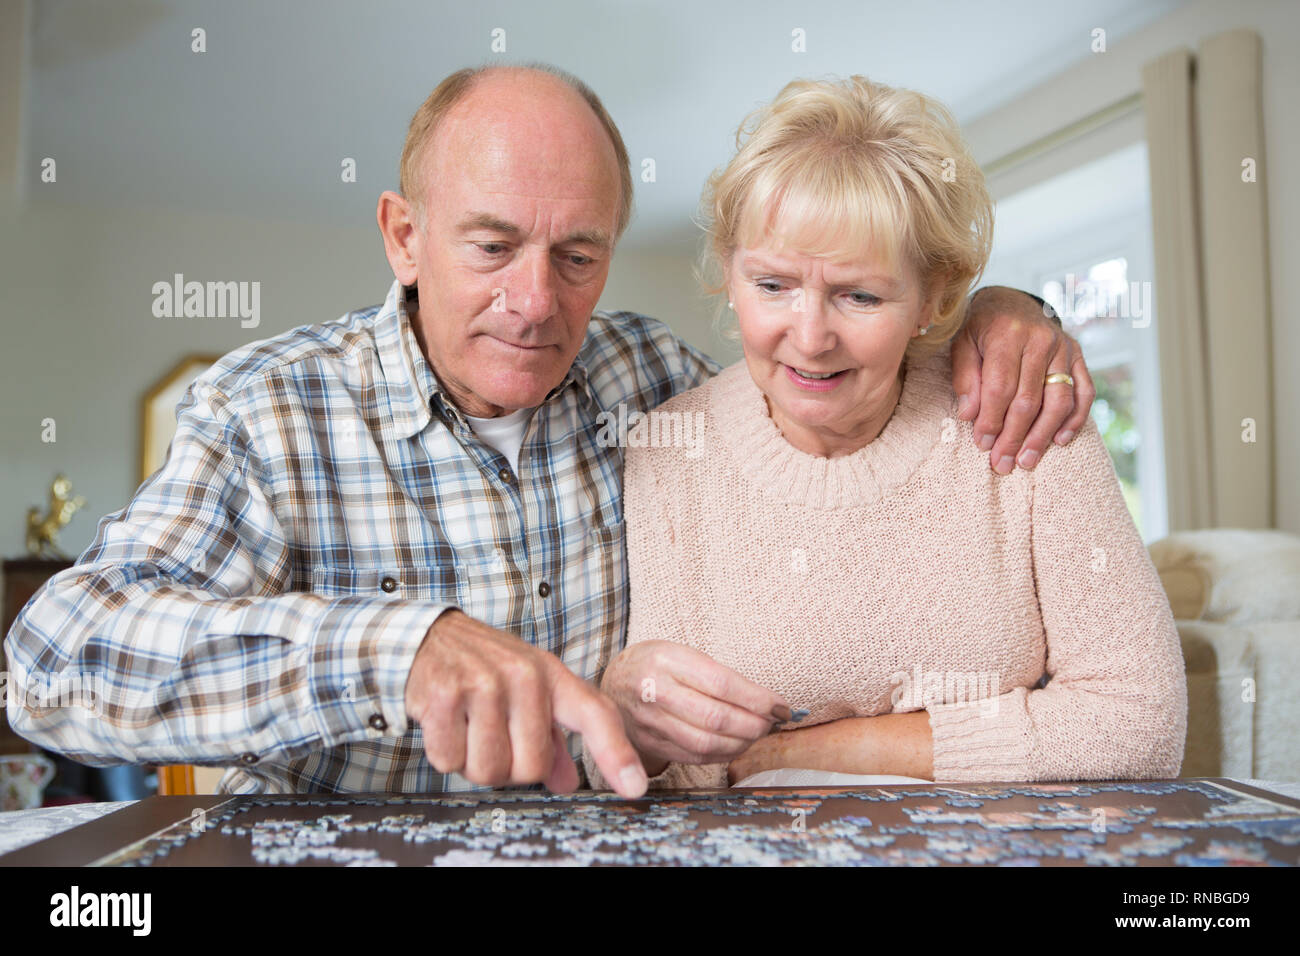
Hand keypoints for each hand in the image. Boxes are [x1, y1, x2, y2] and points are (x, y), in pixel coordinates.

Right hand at [404, 609, 647, 797]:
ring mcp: (484, 683)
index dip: (616, 754)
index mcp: (552, 676)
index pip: (595, 715)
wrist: (431, 637)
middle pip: (530, 768)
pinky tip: (445, 723)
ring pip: (488, 770)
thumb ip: (552, 739)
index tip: (635, 787)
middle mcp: (524, 676)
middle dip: (507, 768)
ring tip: (469, 729)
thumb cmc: (487, 669)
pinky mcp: (444, 694)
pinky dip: (443, 752)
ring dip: (472, 762)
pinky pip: (449, 759)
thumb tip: (569, 783)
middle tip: (493, 739)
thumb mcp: (530, 692)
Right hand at [600, 640, 789, 775]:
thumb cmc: (657, 664)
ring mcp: (649, 721)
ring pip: (706, 743)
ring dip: (742, 743)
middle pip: (716, 717)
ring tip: (758, 734)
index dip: (758, 699)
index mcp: (666, 659)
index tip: (781, 706)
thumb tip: (766, 701)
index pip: (722, 683)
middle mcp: (654, 690)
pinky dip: (722, 755)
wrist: (613, 683)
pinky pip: (693, 757)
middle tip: (773, 722)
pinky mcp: (649, 744)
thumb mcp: (680, 652)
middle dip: (754, 725)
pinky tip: (736, 746)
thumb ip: (716, 674)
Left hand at [951, 286, 1095, 473]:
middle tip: (1002, 464)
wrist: (1012, 301)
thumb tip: (969, 414)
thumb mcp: (962, 343)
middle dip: (1014, 436)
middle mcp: (1040, 339)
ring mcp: (1064, 347)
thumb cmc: (982, 327)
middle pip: (1029, 399)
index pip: (1000, 387)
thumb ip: (964, 376)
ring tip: (1027, 461)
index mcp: (1007, 333)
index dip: (991, 420)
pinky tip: (1060, 441)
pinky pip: (1084, 392)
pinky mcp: (1078, 355)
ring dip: (1042, 435)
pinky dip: (1074, 419)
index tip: (982, 444)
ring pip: (1058, 400)